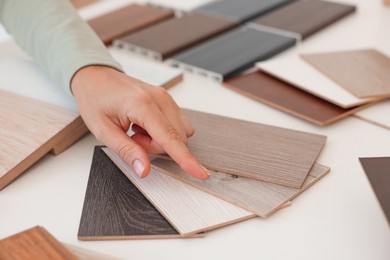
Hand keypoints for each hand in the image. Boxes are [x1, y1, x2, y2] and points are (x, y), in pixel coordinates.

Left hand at [71, 65, 208, 178]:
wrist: (95, 75)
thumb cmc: (96, 99)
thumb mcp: (103, 130)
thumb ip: (127, 151)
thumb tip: (144, 169)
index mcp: (142, 104)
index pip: (170, 138)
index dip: (186, 159)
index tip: (200, 173)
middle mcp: (159, 98)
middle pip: (176, 138)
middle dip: (156, 147)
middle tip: (133, 138)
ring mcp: (165, 97)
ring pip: (178, 132)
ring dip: (160, 140)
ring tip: (137, 130)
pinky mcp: (167, 99)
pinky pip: (176, 124)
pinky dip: (163, 131)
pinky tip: (145, 125)